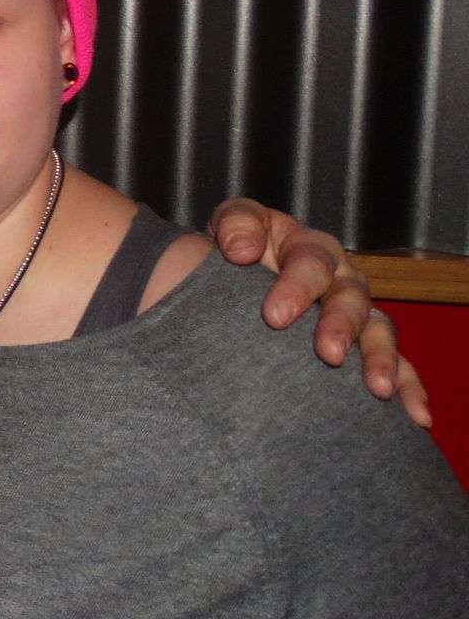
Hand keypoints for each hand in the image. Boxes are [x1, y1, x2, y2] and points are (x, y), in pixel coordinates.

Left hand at [208, 197, 431, 426]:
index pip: (310, 261)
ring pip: (379, 331)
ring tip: (378, 388)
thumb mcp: (228, 227)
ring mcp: (355, 314)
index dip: (296, 286)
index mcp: (306, 247)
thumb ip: (235, 226)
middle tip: (328, 353)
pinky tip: (416, 416)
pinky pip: (398, 366)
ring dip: (381, 359)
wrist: (226, 285)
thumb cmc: (230, 254)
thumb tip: (244, 250)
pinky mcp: (363, 347)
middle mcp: (339, 278)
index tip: (274, 317)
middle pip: (351, 297)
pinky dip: (409, 388)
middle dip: (342, 325)